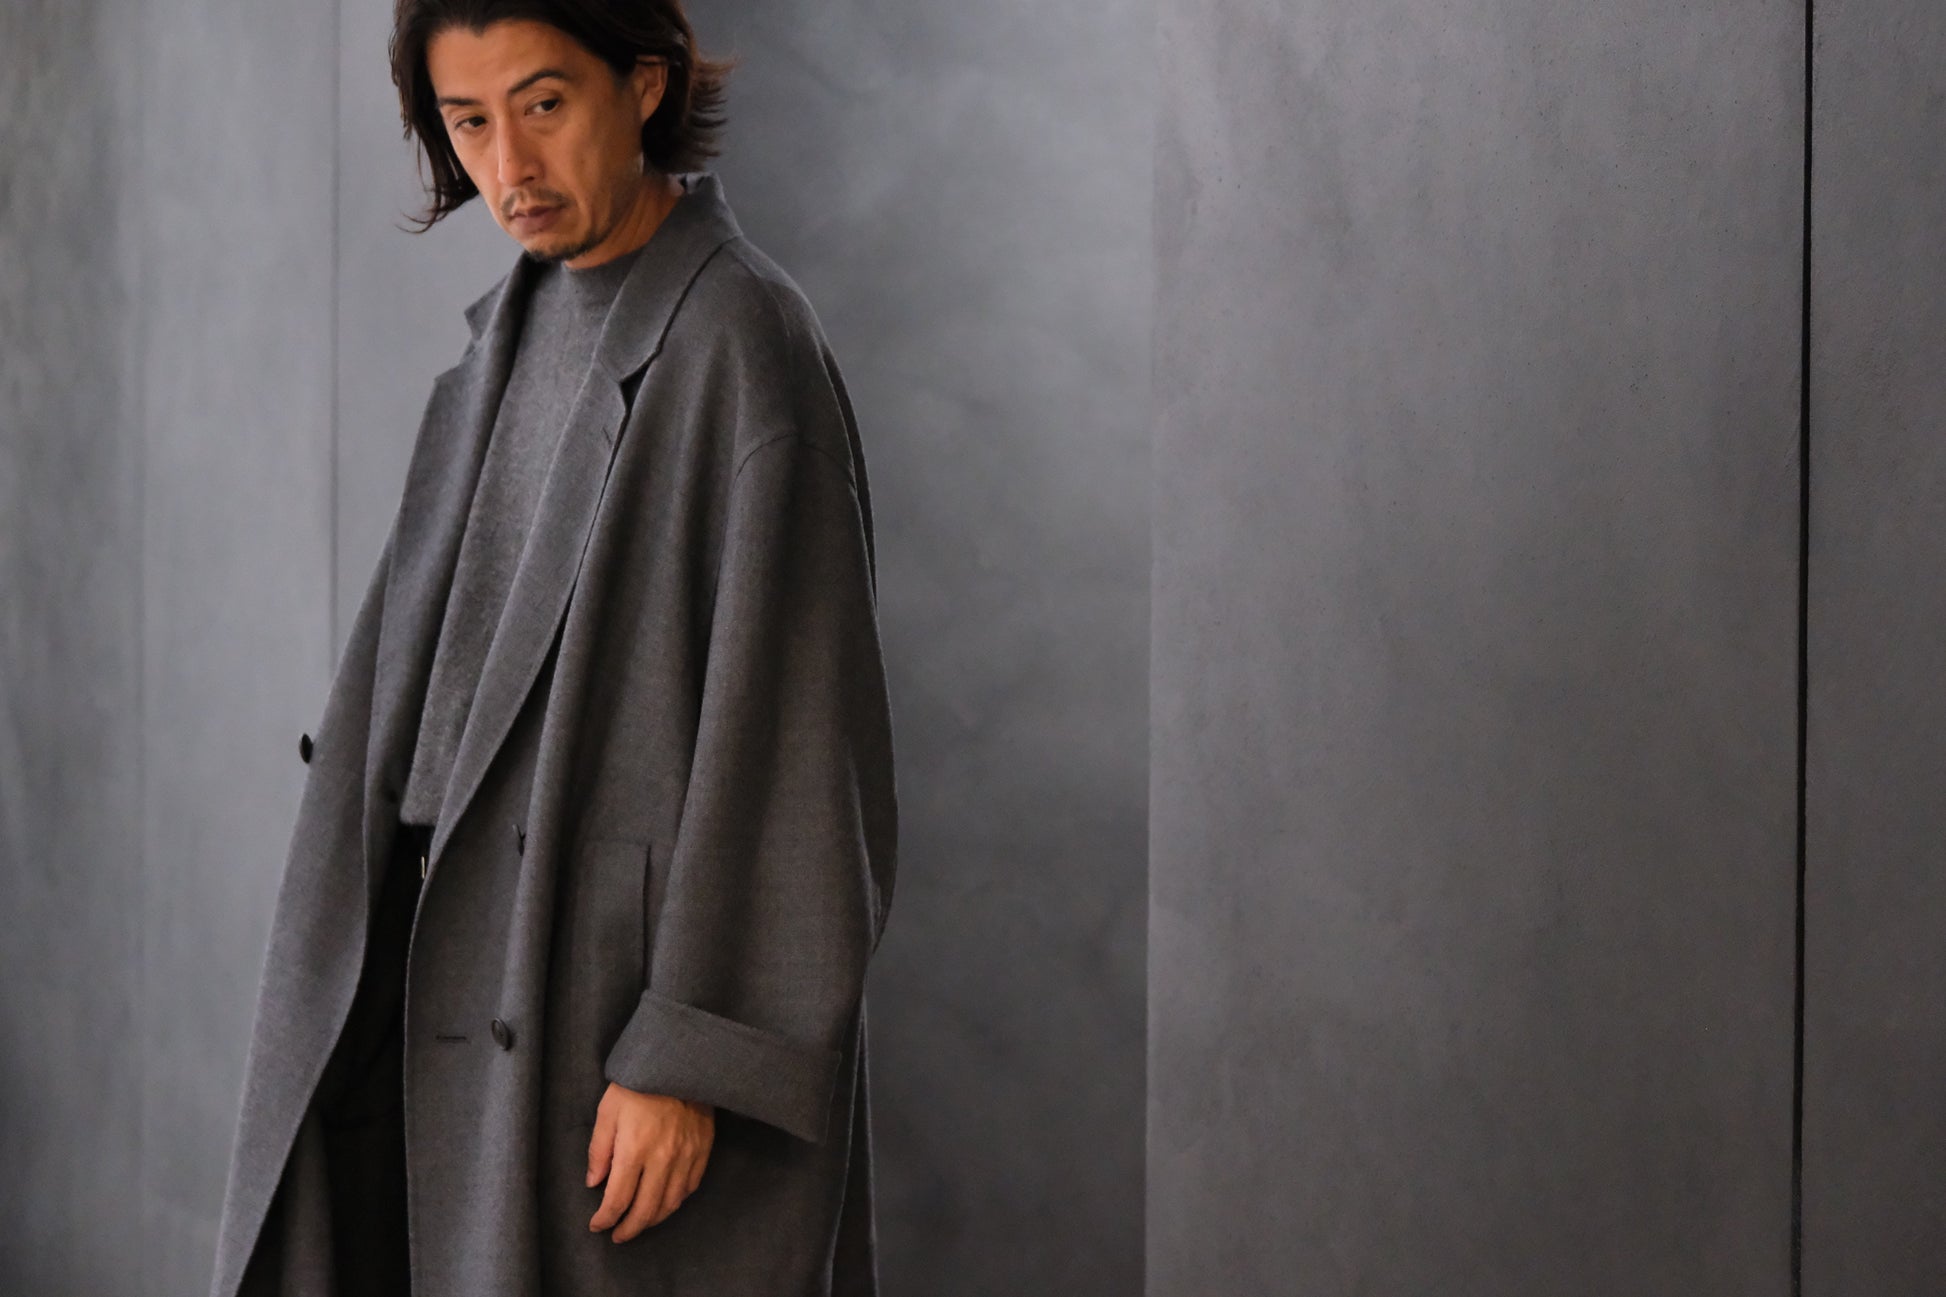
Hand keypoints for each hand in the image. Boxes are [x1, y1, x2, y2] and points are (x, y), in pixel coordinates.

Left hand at [585, 1082, 714, 1240]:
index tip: (597, 1225)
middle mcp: (662, 1159)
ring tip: (640, 1223)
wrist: (678, 1061)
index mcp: (634, 1150)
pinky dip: (676, 1201)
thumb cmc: (637, 1084)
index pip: (618, 1199)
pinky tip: (666, 1202)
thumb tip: (594, 1183)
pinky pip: (691, 1186)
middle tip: (618, 1236)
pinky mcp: (703, 1149)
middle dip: (629, 1229)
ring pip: (671, 1203)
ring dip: (653, 1220)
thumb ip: (599, 1150)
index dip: (605, 1219)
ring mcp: (686, 1156)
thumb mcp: (607, 1112)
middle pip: (646, 1209)